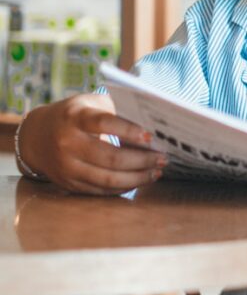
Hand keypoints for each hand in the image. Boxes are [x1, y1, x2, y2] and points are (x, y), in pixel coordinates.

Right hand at [18, 93, 165, 194]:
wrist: (36, 136)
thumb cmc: (74, 115)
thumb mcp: (90, 103)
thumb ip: (117, 109)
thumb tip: (154, 124)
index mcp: (74, 117)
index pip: (104, 123)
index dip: (129, 131)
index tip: (152, 137)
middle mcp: (67, 143)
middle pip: (111, 157)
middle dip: (142, 160)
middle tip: (163, 158)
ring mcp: (67, 167)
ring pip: (108, 179)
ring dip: (137, 178)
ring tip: (156, 172)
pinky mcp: (69, 184)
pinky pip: (101, 190)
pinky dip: (124, 187)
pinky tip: (139, 180)